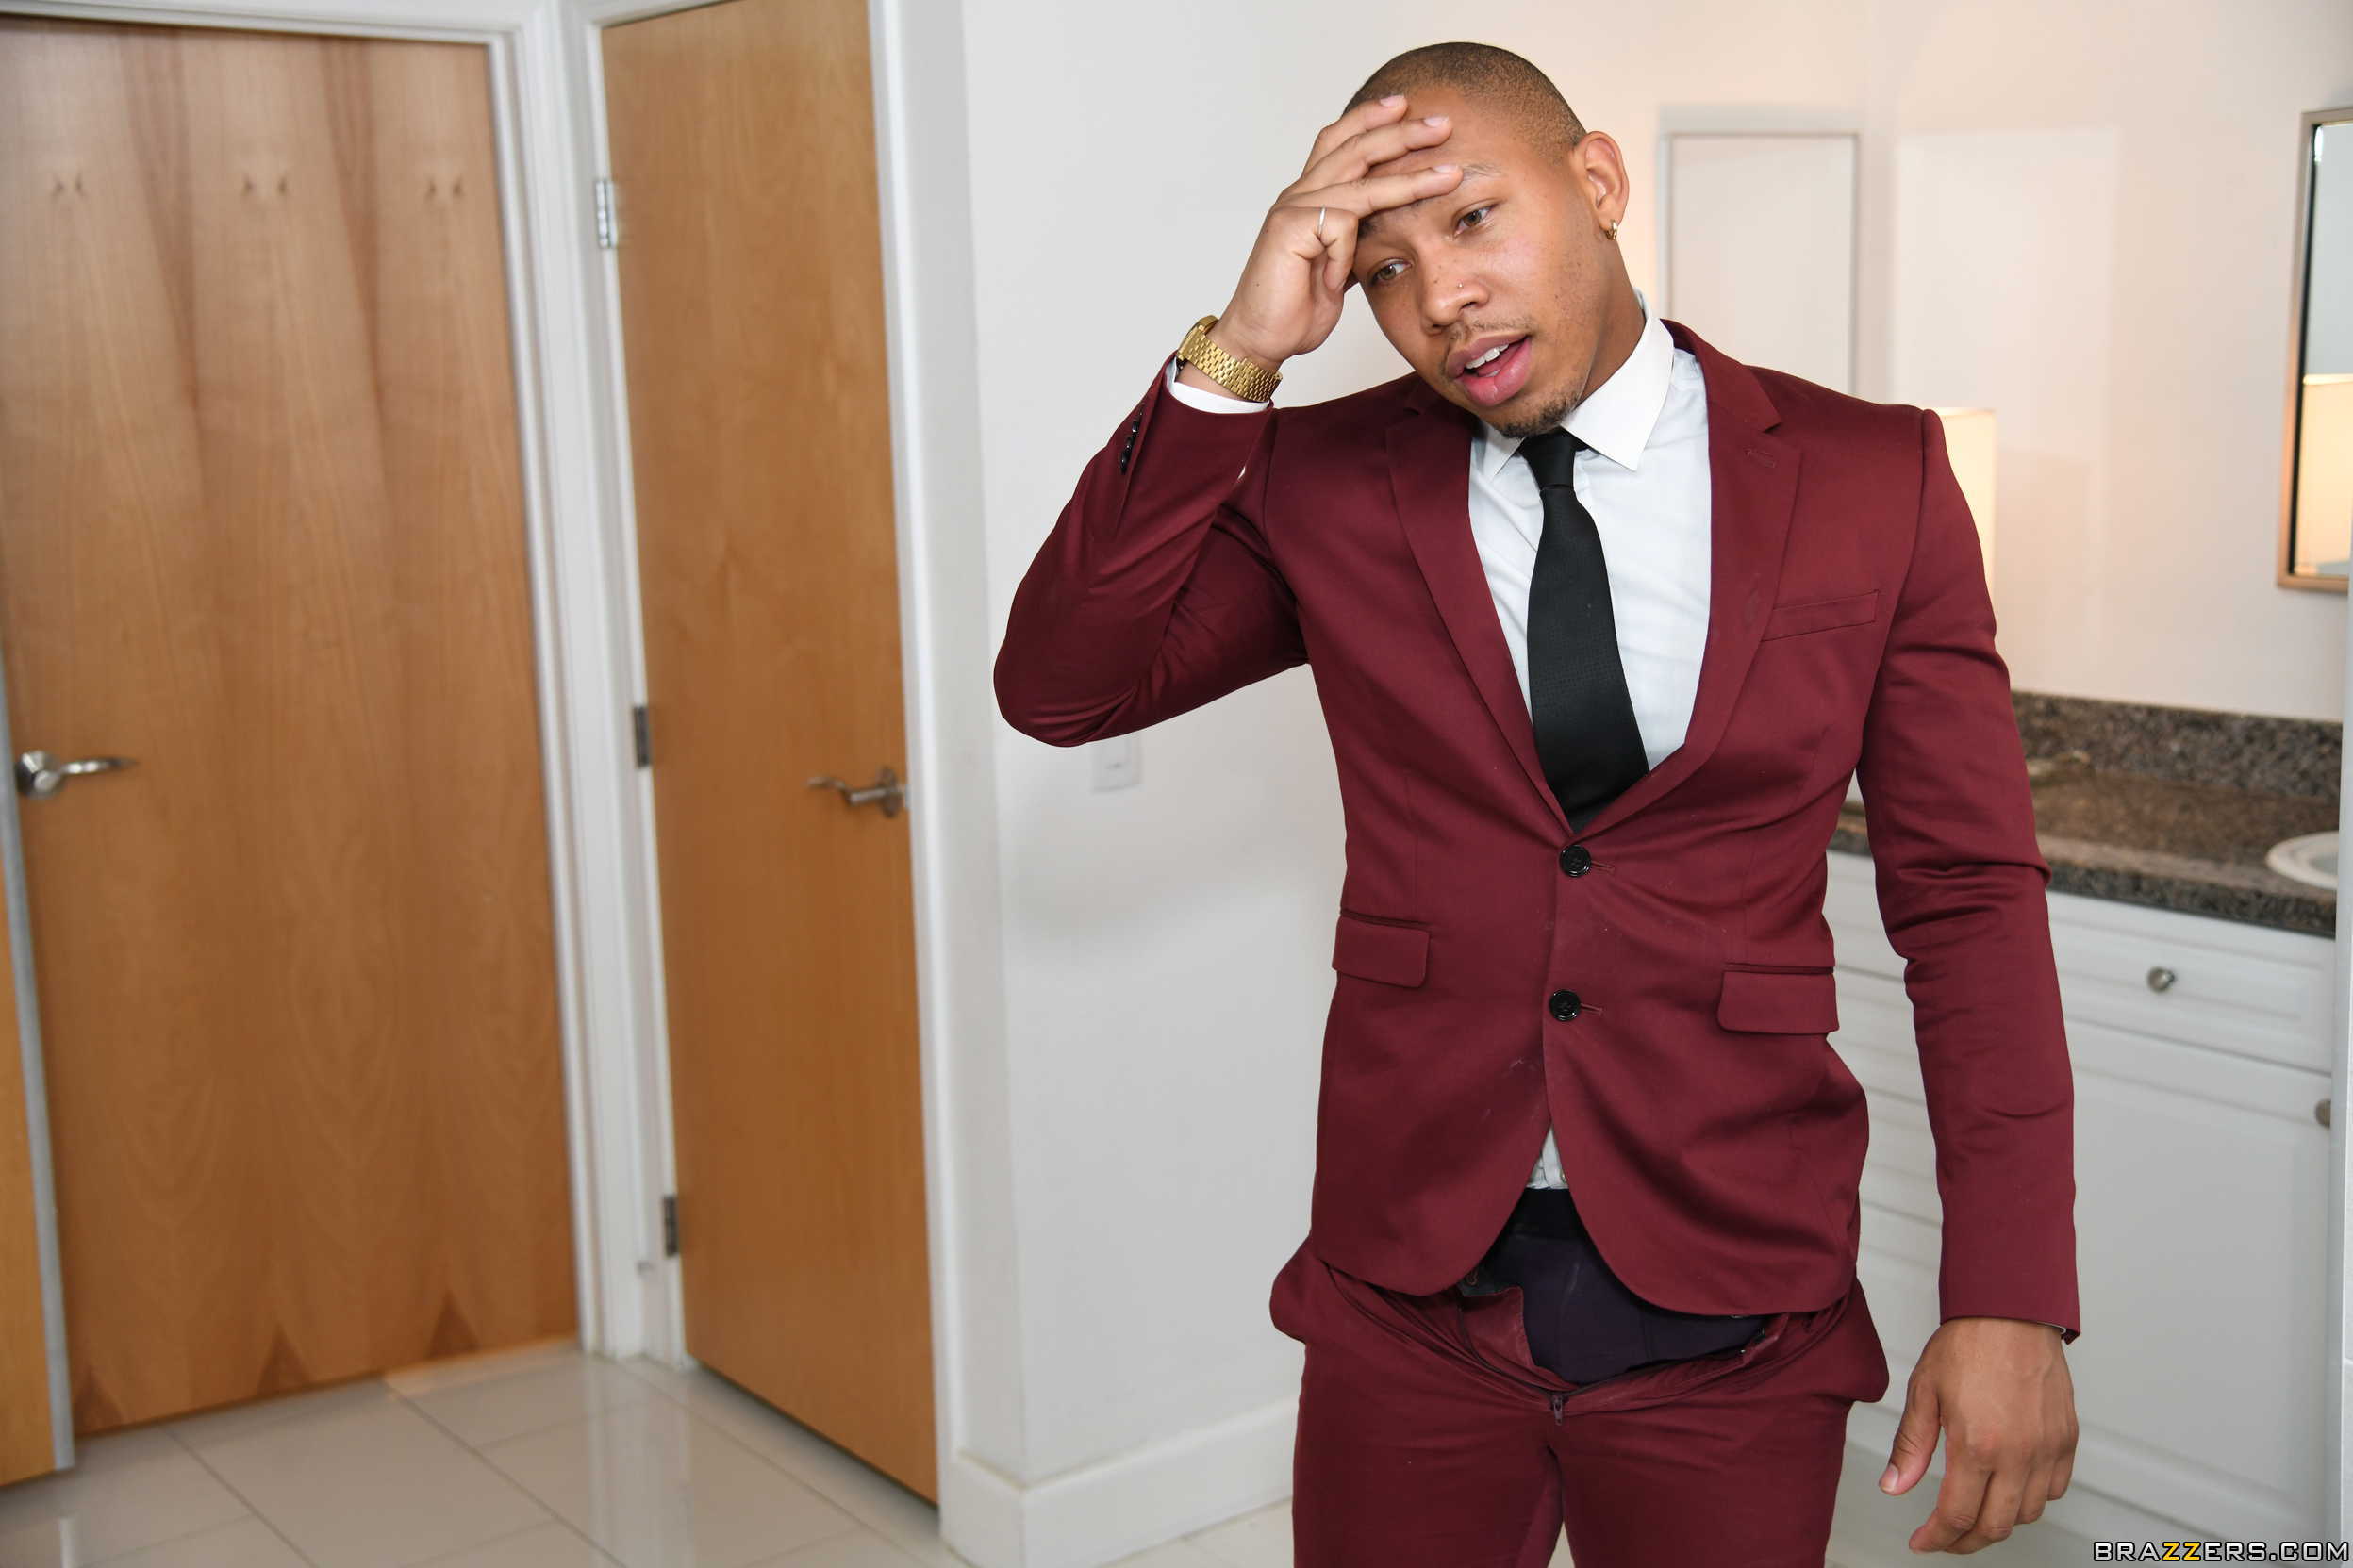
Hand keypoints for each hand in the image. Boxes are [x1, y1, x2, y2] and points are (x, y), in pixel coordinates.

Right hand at [1206, 95, 1465, 375]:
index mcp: (1309, 197)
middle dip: (1402, 132)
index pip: (1339, 142)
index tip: (1406, 106)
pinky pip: (1341, 225)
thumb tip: (1390, 225)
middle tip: (1442, 124)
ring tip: (1448, 176)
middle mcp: (1298, 195)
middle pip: (1354, 147)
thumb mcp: (1340, 266)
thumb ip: (1358, 238)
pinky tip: (1336, 282)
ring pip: (1360, 183)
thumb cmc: (1294, 307)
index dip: (1370, 119)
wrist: (1258, 339)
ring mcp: (1292, 210)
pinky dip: (1348, 254)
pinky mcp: (1289, 230)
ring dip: (1410, 179)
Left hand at [1881, 1317, 2076, 1552]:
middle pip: (1996, 1526)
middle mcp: (2018, 1454)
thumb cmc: (1968, 1344)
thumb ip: (1911, 1446)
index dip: (1937, 1537)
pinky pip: (2054, 1489)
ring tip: (1974, 1512)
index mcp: (1977, 1445)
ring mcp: (2047, 1449)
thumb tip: (1895, 1486)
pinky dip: (2032, 1500)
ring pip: (2028, 1513)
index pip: (1958, 1515)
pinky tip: (2010, 1489)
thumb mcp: (1924, 1393)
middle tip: (1945, 1537)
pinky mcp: (2066, 1439)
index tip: (1924, 1541)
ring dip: (1999, 1522)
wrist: (2009, 1312)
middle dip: (1966, 1541)